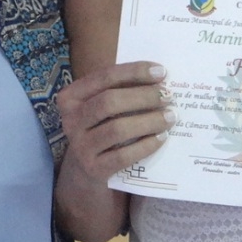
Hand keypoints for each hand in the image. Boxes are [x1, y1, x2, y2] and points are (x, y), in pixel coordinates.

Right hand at [57, 60, 172, 186]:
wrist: (85, 169)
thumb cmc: (100, 127)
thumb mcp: (102, 106)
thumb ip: (122, 89)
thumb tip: (159, 78)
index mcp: (71, 97)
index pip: (104, 77)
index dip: (134, 72)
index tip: (161, 72)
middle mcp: (71, 120)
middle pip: (110, 102)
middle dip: (143, 96)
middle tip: (168, 96)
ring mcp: (80, 146)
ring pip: (117, 129)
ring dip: (149, 120)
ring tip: (170, 116)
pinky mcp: (93, 169)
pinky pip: (123, 156)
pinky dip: (146, 145)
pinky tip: (162, 137)